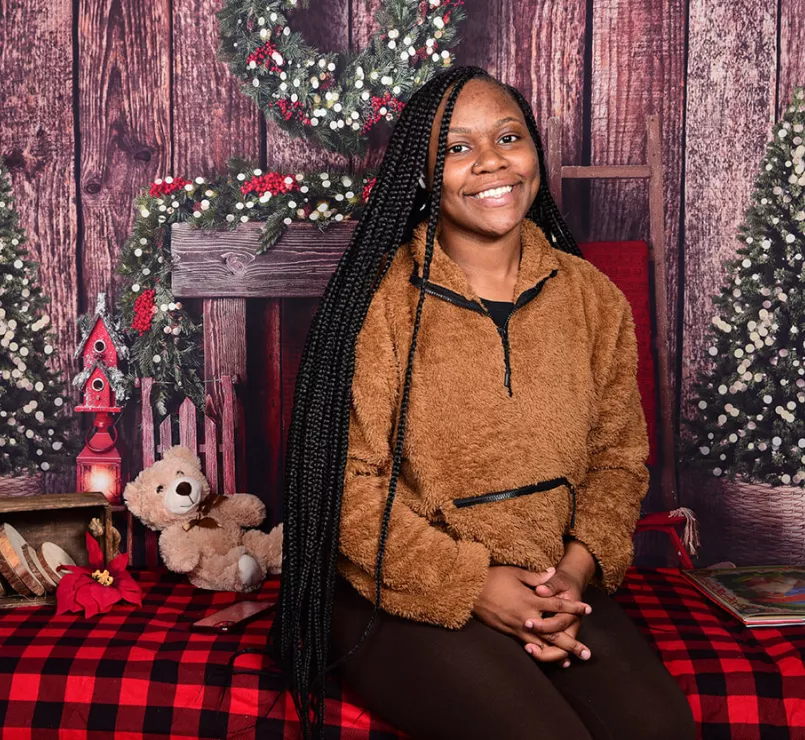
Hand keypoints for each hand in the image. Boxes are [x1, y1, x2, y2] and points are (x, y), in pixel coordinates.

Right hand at [472, 565, 591, 664]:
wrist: (470, 590)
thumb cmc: (492, 578)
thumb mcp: (515, 573)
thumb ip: (536, 576)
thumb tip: (552, 572)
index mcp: (530, 599)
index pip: (557, 605)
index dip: (574, 607)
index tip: (588, 609)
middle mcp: (526, 617)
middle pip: (554, 633)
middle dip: (572, 643)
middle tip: (587, 653)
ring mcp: (517, 627)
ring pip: (541, 644)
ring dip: (557, 654)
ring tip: (571, 661)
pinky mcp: (509, 633)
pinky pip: (527, 646)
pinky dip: (540, 653)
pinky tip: (547, 658)